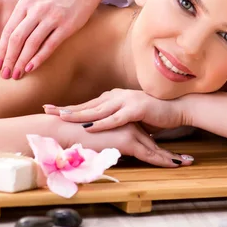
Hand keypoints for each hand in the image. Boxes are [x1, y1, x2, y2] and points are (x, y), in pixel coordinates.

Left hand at [0, 0, 116, 79]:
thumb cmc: (54, 0)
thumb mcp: (34, 3)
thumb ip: (21, 18)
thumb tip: (6, 44)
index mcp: (25, 4)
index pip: (8, 30)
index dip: (1, 49)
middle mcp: (36, 9)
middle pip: (17, 38)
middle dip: (8, 59)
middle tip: (4, 74)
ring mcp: (52, 17)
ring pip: (31, 44)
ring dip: (22, 62)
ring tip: (16, 75)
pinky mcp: (66, 26)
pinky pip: (49, 45)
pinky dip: (38, 58)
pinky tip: (31, 68)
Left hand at [45, 89, 190, 132]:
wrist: (178, 107)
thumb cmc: (155, 114)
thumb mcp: (130, 118)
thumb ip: (115, 121)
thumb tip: (101, 129)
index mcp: (113, 98)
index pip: (86, 104)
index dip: (68, 108)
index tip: (50, 110)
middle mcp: (116, 97)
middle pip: (86, 105)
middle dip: (66, 109)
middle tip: (47, 110)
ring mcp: (126, 101)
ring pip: (97, 109)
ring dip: (78, 114)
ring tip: (61, 118)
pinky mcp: (136, 109)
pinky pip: (115, 118)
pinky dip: (101, 122)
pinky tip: (89, 126)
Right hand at [56, 119, 192, 167]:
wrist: (66, 130)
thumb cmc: (75, 137)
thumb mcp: (96, 139)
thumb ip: (106, 144)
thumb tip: (110, 154)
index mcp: (122, 124)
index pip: (144, 137)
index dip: (158, 147)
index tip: (172, 155)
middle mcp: (129, 125)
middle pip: (154, 142)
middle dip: (170, 153)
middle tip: (188, 160)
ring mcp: (129, 130)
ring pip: (155, 148)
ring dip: (171, 157)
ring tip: (186, 163)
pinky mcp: (127, 139)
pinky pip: (149, 153)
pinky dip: (162, 160)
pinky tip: (174, 165)